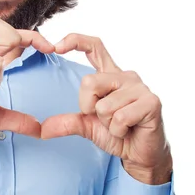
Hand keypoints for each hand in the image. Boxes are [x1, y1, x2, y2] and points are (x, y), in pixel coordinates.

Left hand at [41, 34, 171, 183]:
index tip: (56, 46)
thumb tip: (43, 129)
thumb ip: (67, 122)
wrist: (140, 154)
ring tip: (121, 126)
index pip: (94, 47)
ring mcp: (140, 88)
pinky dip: (118, 131)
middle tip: (105, 119)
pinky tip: (129, 130)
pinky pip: (120, 118)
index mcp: (110, 75)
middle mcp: (126, 76)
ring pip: (104, 106)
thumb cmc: (117, 134)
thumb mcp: (87, 126)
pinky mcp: (151, 102)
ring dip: (107, 124)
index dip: (75, 41)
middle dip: (89, 108)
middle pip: (89, 83)